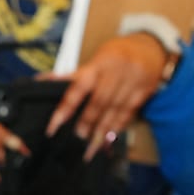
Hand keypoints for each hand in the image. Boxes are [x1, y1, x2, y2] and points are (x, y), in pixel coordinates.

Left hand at [43, 33, 170, 159]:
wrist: (150, 46)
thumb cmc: (116, 54)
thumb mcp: (95, 59)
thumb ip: (74, 74)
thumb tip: (44, 81)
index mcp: (98, 63)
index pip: (78, 87)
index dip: (65, 108)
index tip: (54, 126)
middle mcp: (115, 72)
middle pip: (99, 102)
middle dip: (87, 123)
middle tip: (77, 138)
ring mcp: (132, 81)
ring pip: (114, 111)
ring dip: (101, 131)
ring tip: (90, 148)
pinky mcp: (144, 91)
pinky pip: (129, 113)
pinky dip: (117, 127)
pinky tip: (108, 140)